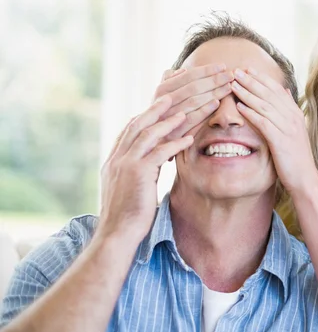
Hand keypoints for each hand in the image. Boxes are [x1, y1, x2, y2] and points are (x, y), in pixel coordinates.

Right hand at [97, 95, 193, 244]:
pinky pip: (159, 153)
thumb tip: (150, 166)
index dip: (145, 116)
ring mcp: (125, 164)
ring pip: (147, 134)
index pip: (129, 130)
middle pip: (137, 124)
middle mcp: (118, 158)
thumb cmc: (128, 216)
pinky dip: (175, 144)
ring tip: (185, 111)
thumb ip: (137, 173)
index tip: (159, 106)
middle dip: (155, 109)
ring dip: (168, 121)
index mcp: (115, 160)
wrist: (117, 235)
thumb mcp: (129, 189)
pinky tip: (189, 139)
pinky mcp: (137, 174)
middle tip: (171, 96)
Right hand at [153, 64, 233, 139]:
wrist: (146, 143)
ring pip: (194, 101)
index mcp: (162, 90)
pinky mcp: (174, 133)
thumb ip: (168, 82)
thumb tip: (182, 70)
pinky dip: (204, 110)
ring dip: (213, 93)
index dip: (207, 70)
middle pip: (194, 87)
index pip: (188, 76)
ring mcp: (168, 117)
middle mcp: (164, 102)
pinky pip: (191, 119)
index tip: (223, 66)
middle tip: (231, 75)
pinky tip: (217, 103)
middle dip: (214, 79)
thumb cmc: (158, 116)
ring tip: (228, 87)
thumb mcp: (159, 97)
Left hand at [231, 68, 317, 192]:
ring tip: (234, 84)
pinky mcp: (280, 140)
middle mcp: (292, 117)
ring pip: (264, 105)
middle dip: (251, 80)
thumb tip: (286, 91)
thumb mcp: (295, 128)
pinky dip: (251, 113)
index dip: (261, 78)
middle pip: (269, 93)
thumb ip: (289, 109)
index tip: (247, 69)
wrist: (305, 177)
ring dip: (247, 93)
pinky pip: (263, 123)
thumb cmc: (296, 155)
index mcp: (295, 113)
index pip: (276, 89)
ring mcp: (287, 128)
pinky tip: (239, 107)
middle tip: (236, 70)